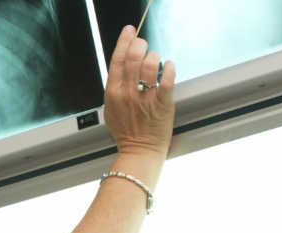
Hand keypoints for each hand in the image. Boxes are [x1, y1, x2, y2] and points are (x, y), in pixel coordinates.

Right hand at [103, 26, 175, 157]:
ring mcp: (145, 99)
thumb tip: (121, 68)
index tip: (130, 32)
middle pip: (133, 57)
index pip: (117, 59)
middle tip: (144, 45)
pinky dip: (170, 69)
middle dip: (141, 44)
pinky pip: (167, 81)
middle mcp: (128, 93)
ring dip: (155, 56)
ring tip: (156, 59)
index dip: (124, 41)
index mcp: (113, 93)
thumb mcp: (111, 109)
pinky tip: (170, 66)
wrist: (139, 151)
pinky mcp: (162, 105)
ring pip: (150, 65)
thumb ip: (115, 88)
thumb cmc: (127, 133)